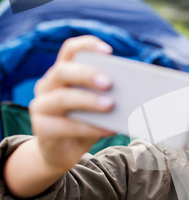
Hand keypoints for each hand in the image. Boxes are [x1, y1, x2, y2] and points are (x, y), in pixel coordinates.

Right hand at [30, 35, 115, 171]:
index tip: (108, 51)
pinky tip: (109, 129)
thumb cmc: (85, 124)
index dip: (87, 46)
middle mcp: (47, 86)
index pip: (70, 50)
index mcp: (63, 74)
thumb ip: (109, 98)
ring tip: (111, 105)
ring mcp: (41, 107)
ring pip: (61, 98)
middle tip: (110, 83)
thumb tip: (136, 95)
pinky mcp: (42, 129)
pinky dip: (90, 127)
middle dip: (87, 74)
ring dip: (88, 100)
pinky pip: (65, 126)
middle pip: (63, 71)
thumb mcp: (97, 109)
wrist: (63, 153)